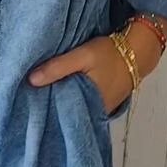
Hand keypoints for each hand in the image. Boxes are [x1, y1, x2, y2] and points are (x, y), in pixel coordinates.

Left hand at [26, 21, 166, 113]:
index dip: (44, 110)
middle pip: (67, 115)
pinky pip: (84, 107)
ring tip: (43, 98)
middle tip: (32, 102)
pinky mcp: (103, 104)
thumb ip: (58, 67)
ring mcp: (101, 110)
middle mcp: (95, 112)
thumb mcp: (82, 55)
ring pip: (76, 111)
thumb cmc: (110, 53)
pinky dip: (74, 102)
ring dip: (62, 105)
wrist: (138, 51)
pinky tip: (62, 94)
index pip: (60, 114)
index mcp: (89, 103)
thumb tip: (31, 80)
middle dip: (51, 109)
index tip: (28, 105)